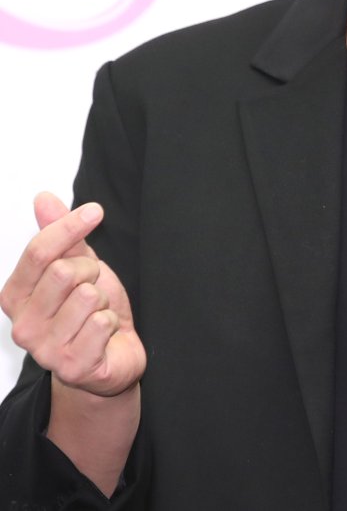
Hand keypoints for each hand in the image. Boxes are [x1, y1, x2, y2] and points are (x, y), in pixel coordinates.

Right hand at [0, 192, 145, 397]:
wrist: (112, 355)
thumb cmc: (89, 309)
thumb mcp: (78, 265)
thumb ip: (61, 235)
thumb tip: (43, 198)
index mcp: (15, 297)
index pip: (38, 252)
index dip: (69, 226)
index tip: (95, 211)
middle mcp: (22, 326)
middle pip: (64, 272)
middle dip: (90, 272)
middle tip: (92, 288)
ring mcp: (44, 351)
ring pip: (87, 296)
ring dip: (102, 300)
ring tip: (96, 315)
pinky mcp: (71, 367)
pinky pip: (101, 323)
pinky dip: (110, 322)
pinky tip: (102, 335)